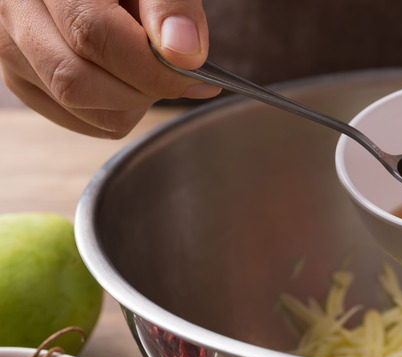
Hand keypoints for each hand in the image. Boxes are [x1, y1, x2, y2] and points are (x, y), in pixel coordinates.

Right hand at [0, 0, 219, 137]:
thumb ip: (171, 4)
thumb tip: (184, 53)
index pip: (94, 35)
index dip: (153, 67)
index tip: (198, 78)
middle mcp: (15, 8)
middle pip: (77, 80)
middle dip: (142, 90)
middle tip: (178, 78)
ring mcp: (9, 44)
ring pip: (72, 104)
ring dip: (129, 104)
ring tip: (151, 72)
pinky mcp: (18, 72)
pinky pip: (69, 116)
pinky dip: (111, 112)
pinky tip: (130, 82)